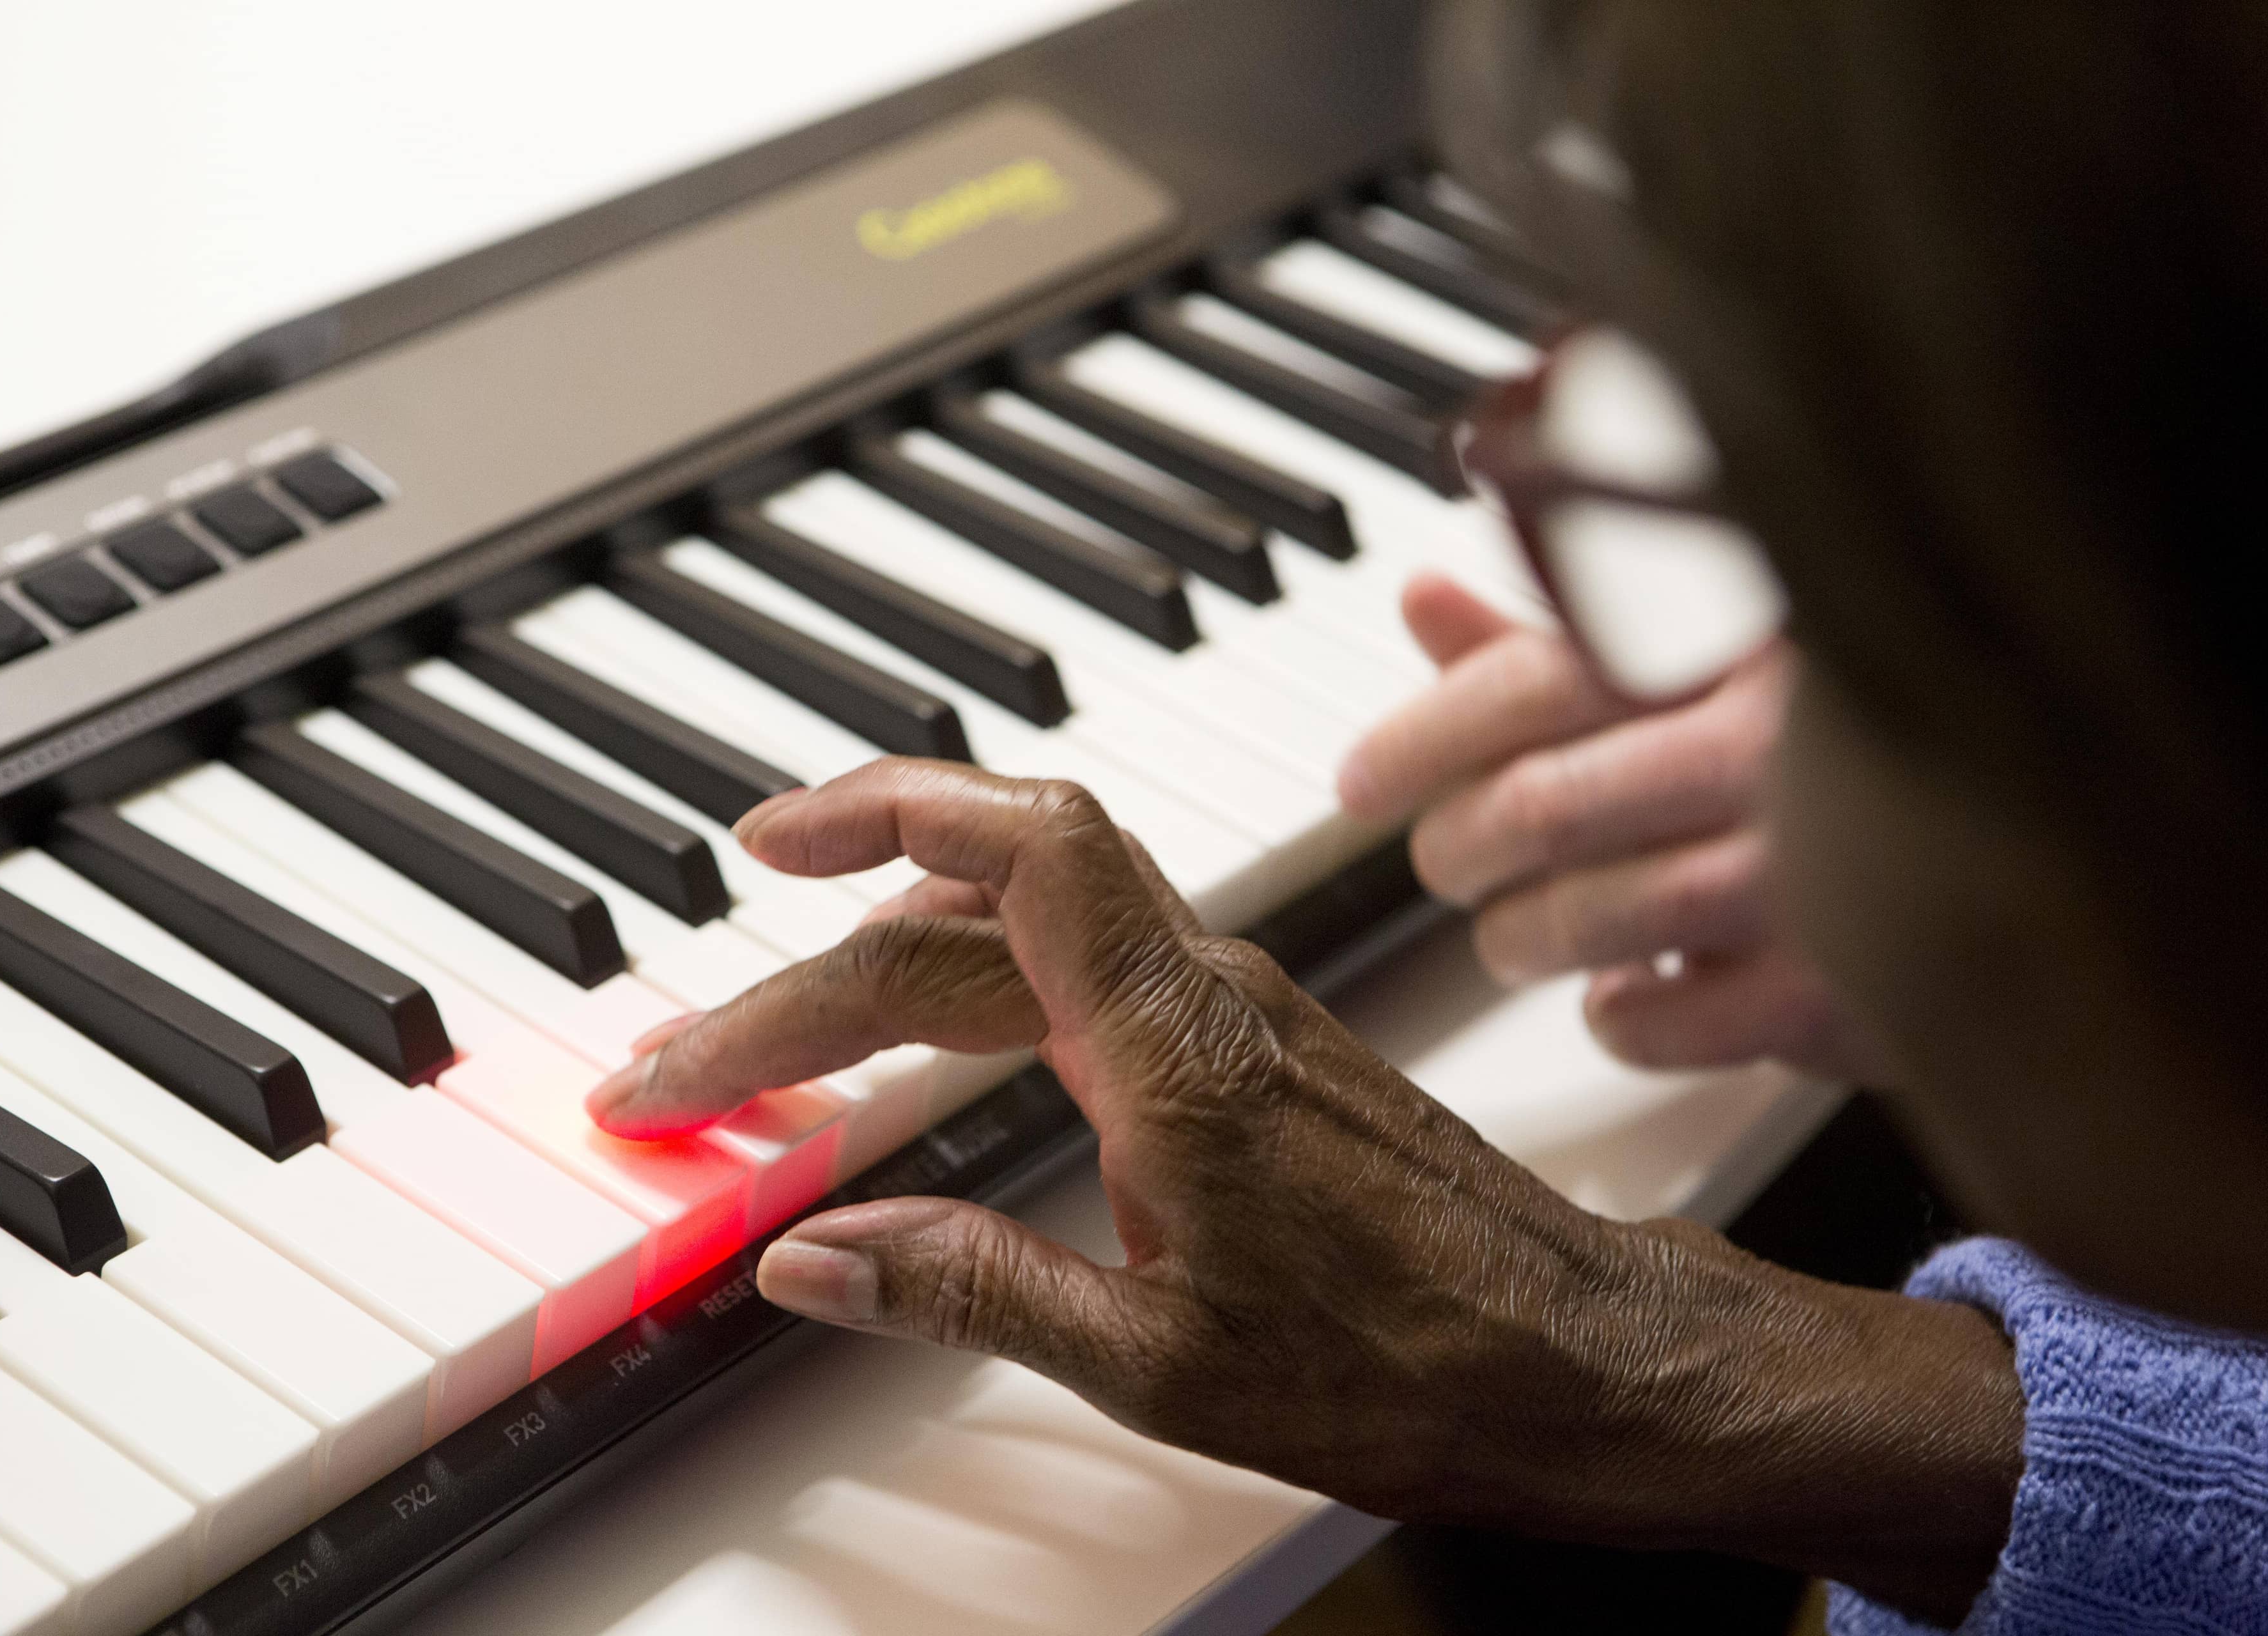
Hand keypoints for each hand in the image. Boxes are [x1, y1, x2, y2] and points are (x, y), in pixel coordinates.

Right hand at [587, 760, 2018, 1619]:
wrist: (1569, 1358)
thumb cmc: (1403, 1360)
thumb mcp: (1155, 1360)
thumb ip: (967, 1289)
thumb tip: (809, 1263)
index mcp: (1173, 1045)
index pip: (1007, 849)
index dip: (873, 816)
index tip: (760, 848)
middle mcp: (1202, 992)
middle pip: (978, 898)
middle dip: (816, 958)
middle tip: (698, 1053)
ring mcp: (1230, 1007)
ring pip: (1033, 915)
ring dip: (894, 944)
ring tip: (784, 1019)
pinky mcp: (1247, 1041)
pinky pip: (1084, 957)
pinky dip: (978, 970)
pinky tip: (934, 1023)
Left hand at [1339, 574, 1892, 1082]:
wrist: (2030, 843)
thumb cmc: (1833, 753)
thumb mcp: (1702, 663)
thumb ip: (1560, 640)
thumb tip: (1425, 604)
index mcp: (1740, 645)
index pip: (1533, 679)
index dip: (1421, 738)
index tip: (1363, 782)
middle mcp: (1779, 747)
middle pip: (1539, 807)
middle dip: (1457, 849)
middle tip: (1449, 863)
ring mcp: (1813, 873)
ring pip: (1584, 919)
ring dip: (1517, 937)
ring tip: (1519, 932)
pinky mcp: (1837, 992)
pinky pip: (1660, 1023)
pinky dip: (1613, 1017)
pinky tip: (1623, 991)